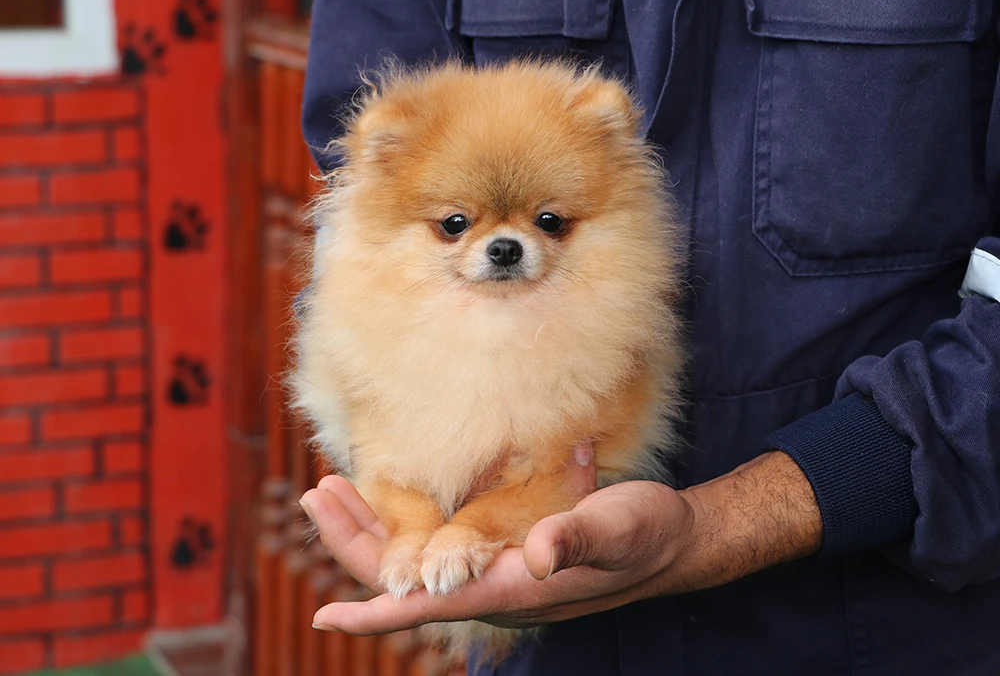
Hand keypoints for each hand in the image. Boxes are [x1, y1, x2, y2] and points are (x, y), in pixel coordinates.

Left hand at [299, 450, 821, 634]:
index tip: (324, 617)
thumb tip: (534, 555)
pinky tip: (396, 500)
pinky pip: (441, 545)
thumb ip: (577, 538)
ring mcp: (498, 571)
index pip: (430, 606)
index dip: (376, 612)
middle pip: (408, 580)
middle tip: (318, 495)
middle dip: (357, 543)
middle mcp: (496, 586)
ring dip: (375, 529)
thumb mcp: (617, 529)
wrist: (673, 540)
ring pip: (418, 561)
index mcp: (513, 589)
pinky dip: (409, 523)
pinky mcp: (506, 551)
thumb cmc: (645, 534)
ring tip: (337, 490)